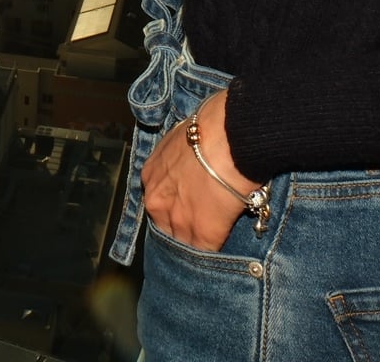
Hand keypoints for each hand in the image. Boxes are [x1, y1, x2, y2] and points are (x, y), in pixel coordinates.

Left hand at [142, 89, 259, 251]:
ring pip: (184, 242)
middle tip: (202, 228)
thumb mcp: (185, 137)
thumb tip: (197, 158)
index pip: (160, 200)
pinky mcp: (201, 235)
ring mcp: (177, 220)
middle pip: (165, 225)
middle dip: (183, 228)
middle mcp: (156, 199)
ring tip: (215, 245)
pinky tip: (226, 250)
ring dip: (198, 244)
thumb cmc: (212, 126)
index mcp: (151, 174)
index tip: (190, 207)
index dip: (177, 205)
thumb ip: (184, 156)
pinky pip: (205, 251)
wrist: (228, 137)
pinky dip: (216, 253)